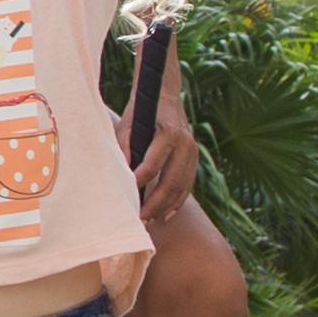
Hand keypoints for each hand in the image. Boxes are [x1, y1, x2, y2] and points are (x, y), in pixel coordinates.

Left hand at [133, 79, 200, 221]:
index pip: (153, 166)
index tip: (127, 199)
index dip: (139, 185)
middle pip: (170, 182)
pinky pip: (188, 185)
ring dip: (165, 207)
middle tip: (139, 220)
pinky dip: (177, 202)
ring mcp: (193, 151)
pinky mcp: (195, 158)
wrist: (165, 95)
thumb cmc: (140, 110)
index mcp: (168, 132)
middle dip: (154, 204)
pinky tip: (165, 215)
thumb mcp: (127, 123)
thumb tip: (123, 174)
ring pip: (181, 187)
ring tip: (149, 221)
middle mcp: (185, 143)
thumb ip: (124, 145)